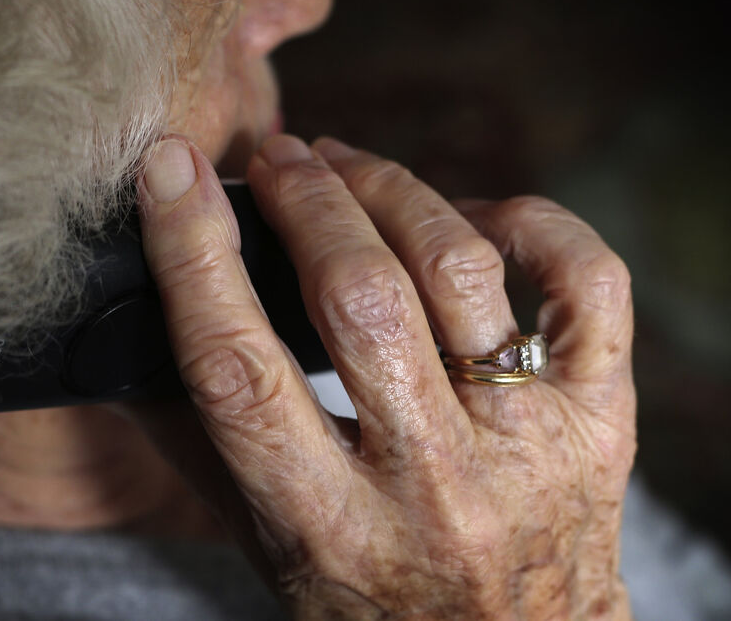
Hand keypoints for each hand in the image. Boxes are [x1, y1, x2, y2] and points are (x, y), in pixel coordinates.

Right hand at [133, 133, 635, 619]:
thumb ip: (199, 446)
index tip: (171, 171)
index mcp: (327, 526)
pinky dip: (532, 221)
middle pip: (359, 299)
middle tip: (278, 155)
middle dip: (306, 200)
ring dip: (393, 191)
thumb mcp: (268, 548)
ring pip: (460, 269)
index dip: (195, 254)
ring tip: (349, 167)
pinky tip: (474, 216)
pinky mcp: (602, 420)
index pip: (240, 369)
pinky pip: (588, 282)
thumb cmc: (373, 605)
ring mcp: (529, 448)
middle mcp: (433, 486)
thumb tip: (128, 336)